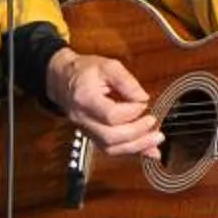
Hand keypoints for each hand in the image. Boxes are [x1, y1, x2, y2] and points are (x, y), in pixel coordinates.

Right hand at [47, 48, 162, 157]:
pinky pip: (111, 149)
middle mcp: (82, 118)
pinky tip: (148, 150)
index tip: (142, 103)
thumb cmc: (83, 72)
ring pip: (110, 148)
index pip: (110, 114)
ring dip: (136, 147)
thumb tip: (143, 97)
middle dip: (136, 134)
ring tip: (155, 140)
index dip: (131, 112)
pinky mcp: (92, 136)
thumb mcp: (107, 66)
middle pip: (110, 137)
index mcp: (85, 98)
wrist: (62, 80)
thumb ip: (126, 81)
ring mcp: (85, 129)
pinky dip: (131, 151)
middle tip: (152, 122)